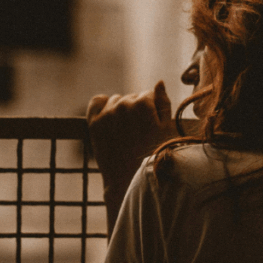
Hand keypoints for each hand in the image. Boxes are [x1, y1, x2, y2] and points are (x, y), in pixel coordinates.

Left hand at [87, 81, 177, 228]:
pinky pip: (97, 101)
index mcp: (143, 103)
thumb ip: (164, 103)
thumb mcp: (168, 130)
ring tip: (126, 131)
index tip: (152, 126)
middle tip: (140, 132)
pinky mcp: (94, 122)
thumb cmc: (154, 156)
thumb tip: (159, 82)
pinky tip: (110, 118)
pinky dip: (103, 105)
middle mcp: (123, 104)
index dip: (153, 111)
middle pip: (132, 98)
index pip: (149, 95)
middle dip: (137, 110)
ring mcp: (107, 113)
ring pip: (116, 100)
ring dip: (121, 109)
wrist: (128, 180)